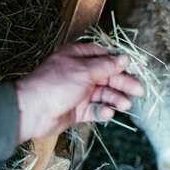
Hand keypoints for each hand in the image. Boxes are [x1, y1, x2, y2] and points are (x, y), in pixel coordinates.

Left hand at [13, 43, 143, 142]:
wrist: (31, 111)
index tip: (138, 69)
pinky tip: (108, 112)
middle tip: (139, 91)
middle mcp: (81, 73)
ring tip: (125, 105)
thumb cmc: (55, 84)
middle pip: (109, 76)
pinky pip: (95, 109)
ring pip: (104, 93)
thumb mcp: (85, 70)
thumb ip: (107, 65)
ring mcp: (80, 92)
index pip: (106, 56)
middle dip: (124, 83)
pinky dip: (103, 110)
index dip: (122, 63)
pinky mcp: (78, 109)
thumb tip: (125, 58)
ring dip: (116, 98)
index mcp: (80, 57)